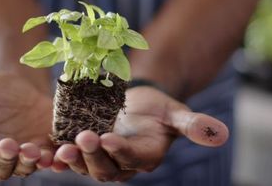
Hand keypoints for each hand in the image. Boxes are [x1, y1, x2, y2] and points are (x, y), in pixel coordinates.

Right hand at [0, 72, 53, 180]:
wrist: (20, 84)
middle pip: (1, 168)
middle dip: (8, 159)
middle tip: (14, 146)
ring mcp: (22, 153)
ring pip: (25, 167)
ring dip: (31, 162)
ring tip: (36, 151)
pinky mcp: (44, 147)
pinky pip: (50, 159)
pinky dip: (55, 159)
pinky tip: (61, 153)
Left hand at [52, 86, 228, 181]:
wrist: (137, 103)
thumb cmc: (159, 109)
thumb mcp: (177, 113)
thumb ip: (194, 125)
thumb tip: (222, 135)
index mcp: (146, 155)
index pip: (133, 157)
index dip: (121, 150)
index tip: (109, 138)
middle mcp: (123, 163)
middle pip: (107, 168)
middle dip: (94, 155)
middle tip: (83, 138)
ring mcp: (102, 158)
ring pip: (87, 166)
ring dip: (74, 159)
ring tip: (61, 148)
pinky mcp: (86, 150)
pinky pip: (73, 156)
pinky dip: (61, 155)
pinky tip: (49, 148)